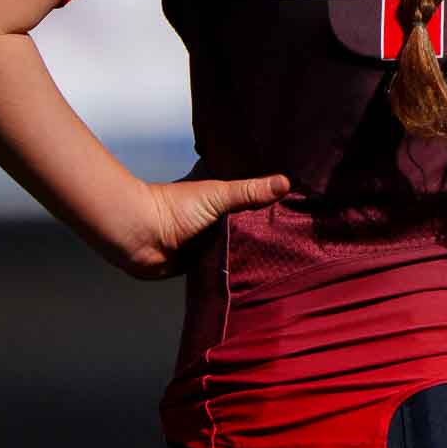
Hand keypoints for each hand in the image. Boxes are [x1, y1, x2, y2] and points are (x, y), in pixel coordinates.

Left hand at [118, 173, 290, 279]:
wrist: (140, 239)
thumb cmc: (173, 208)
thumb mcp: (218, 195)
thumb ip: (250, 191)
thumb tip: (287, 182)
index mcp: (222, 191)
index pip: (254, 188)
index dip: (273, 191)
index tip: (302, 192)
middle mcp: (220, 213)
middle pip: (253, 217)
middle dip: (271, 221)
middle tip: (306, 223)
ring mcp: (215, 237)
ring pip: (245, 241)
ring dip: (259, 244)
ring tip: (295, 244)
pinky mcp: (209, 260)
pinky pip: (233, 262)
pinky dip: (245, 264)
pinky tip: (269, 265)